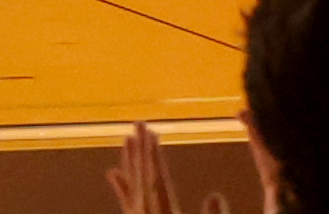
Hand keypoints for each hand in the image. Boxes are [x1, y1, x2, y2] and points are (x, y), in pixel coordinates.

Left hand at [106, 124, 232, 213]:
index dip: (153, 154)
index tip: (151, 132)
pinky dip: (121, 186)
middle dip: (141, 149)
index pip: (156, 178)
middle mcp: (146, 213)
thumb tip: (215, 194)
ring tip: (127, 139)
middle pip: (142, 176)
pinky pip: (126, 202)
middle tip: (137, 123)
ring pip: (132, 185)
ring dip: (130, 160)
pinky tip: (113, 172)